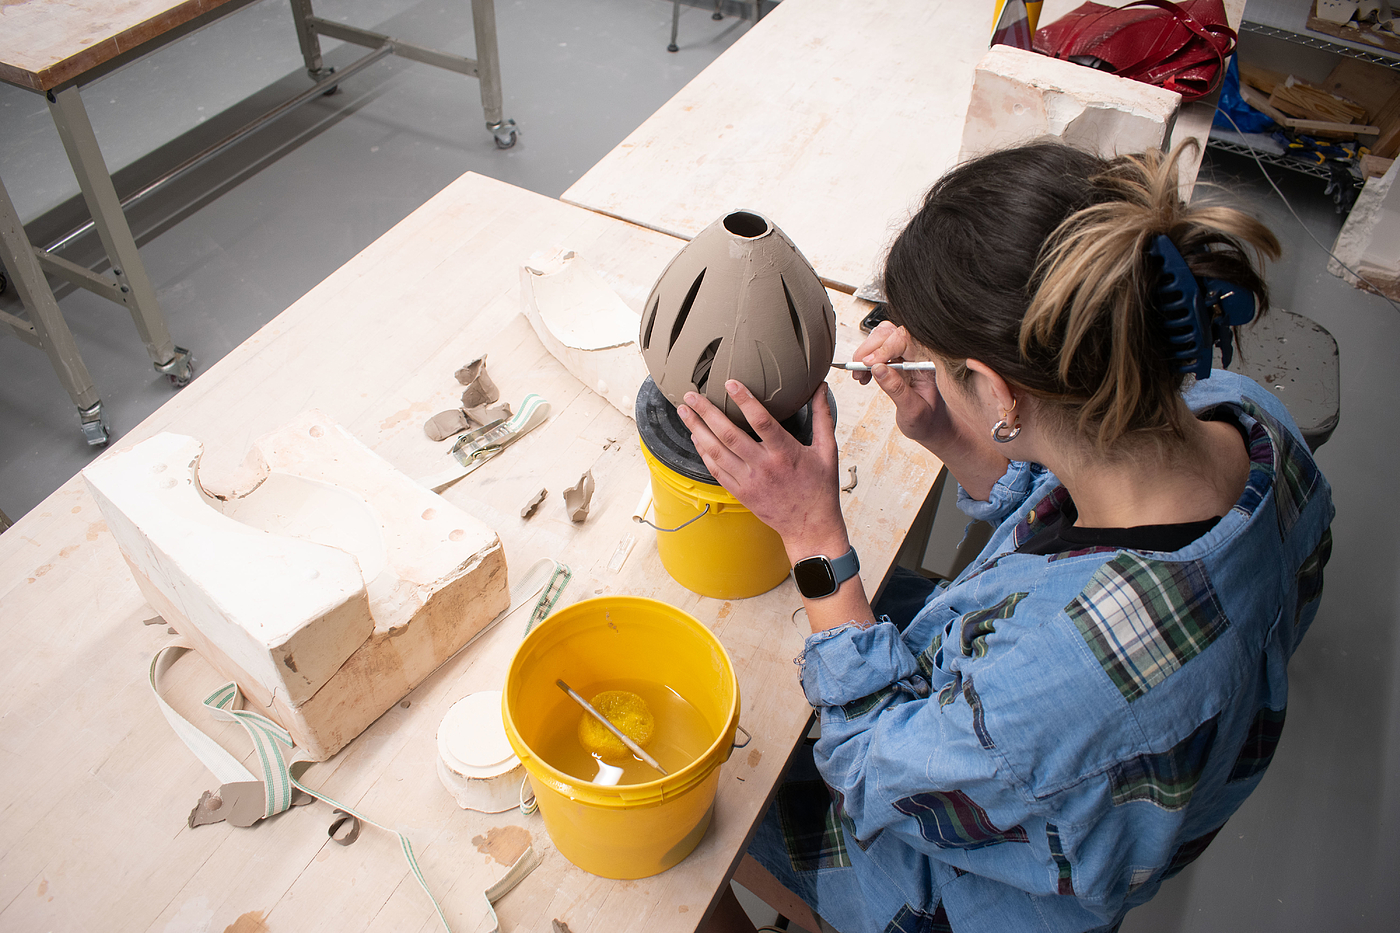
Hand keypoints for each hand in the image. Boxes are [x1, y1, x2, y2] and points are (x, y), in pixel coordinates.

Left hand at [677, 380, 848, 560]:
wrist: (809, 525)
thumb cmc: (820, 488)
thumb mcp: (827, 450)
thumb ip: (823, 417)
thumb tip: (821, 388)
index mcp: (786, 453)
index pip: (761, 421)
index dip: (744, 400)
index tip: (730, 383)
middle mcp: (764, 467)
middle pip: (728, 434)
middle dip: (707, 412)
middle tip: (692, 395)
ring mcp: (749, 481)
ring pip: (716, 451)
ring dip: (697, 429)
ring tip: (685, 411)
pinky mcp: (740, 492)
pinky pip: (716, 470)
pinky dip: (703, 452)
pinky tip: (695, 437)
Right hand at [850, 321, 951, 451]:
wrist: (932, 426)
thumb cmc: (928, 420)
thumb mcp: (913, 411)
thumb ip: (896, 389)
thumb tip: (878, 369)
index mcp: (928, 363)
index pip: (906, 340)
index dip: (885, 348)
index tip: (869, 364)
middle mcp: (919, 355)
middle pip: (891, 333)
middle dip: (870, 349)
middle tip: (859, 369)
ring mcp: (908, 356)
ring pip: (882, 337)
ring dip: (866, 353)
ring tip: (860, 375)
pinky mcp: (898, 360)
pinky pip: (879, 349)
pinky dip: (867, 359)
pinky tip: (865, 375)